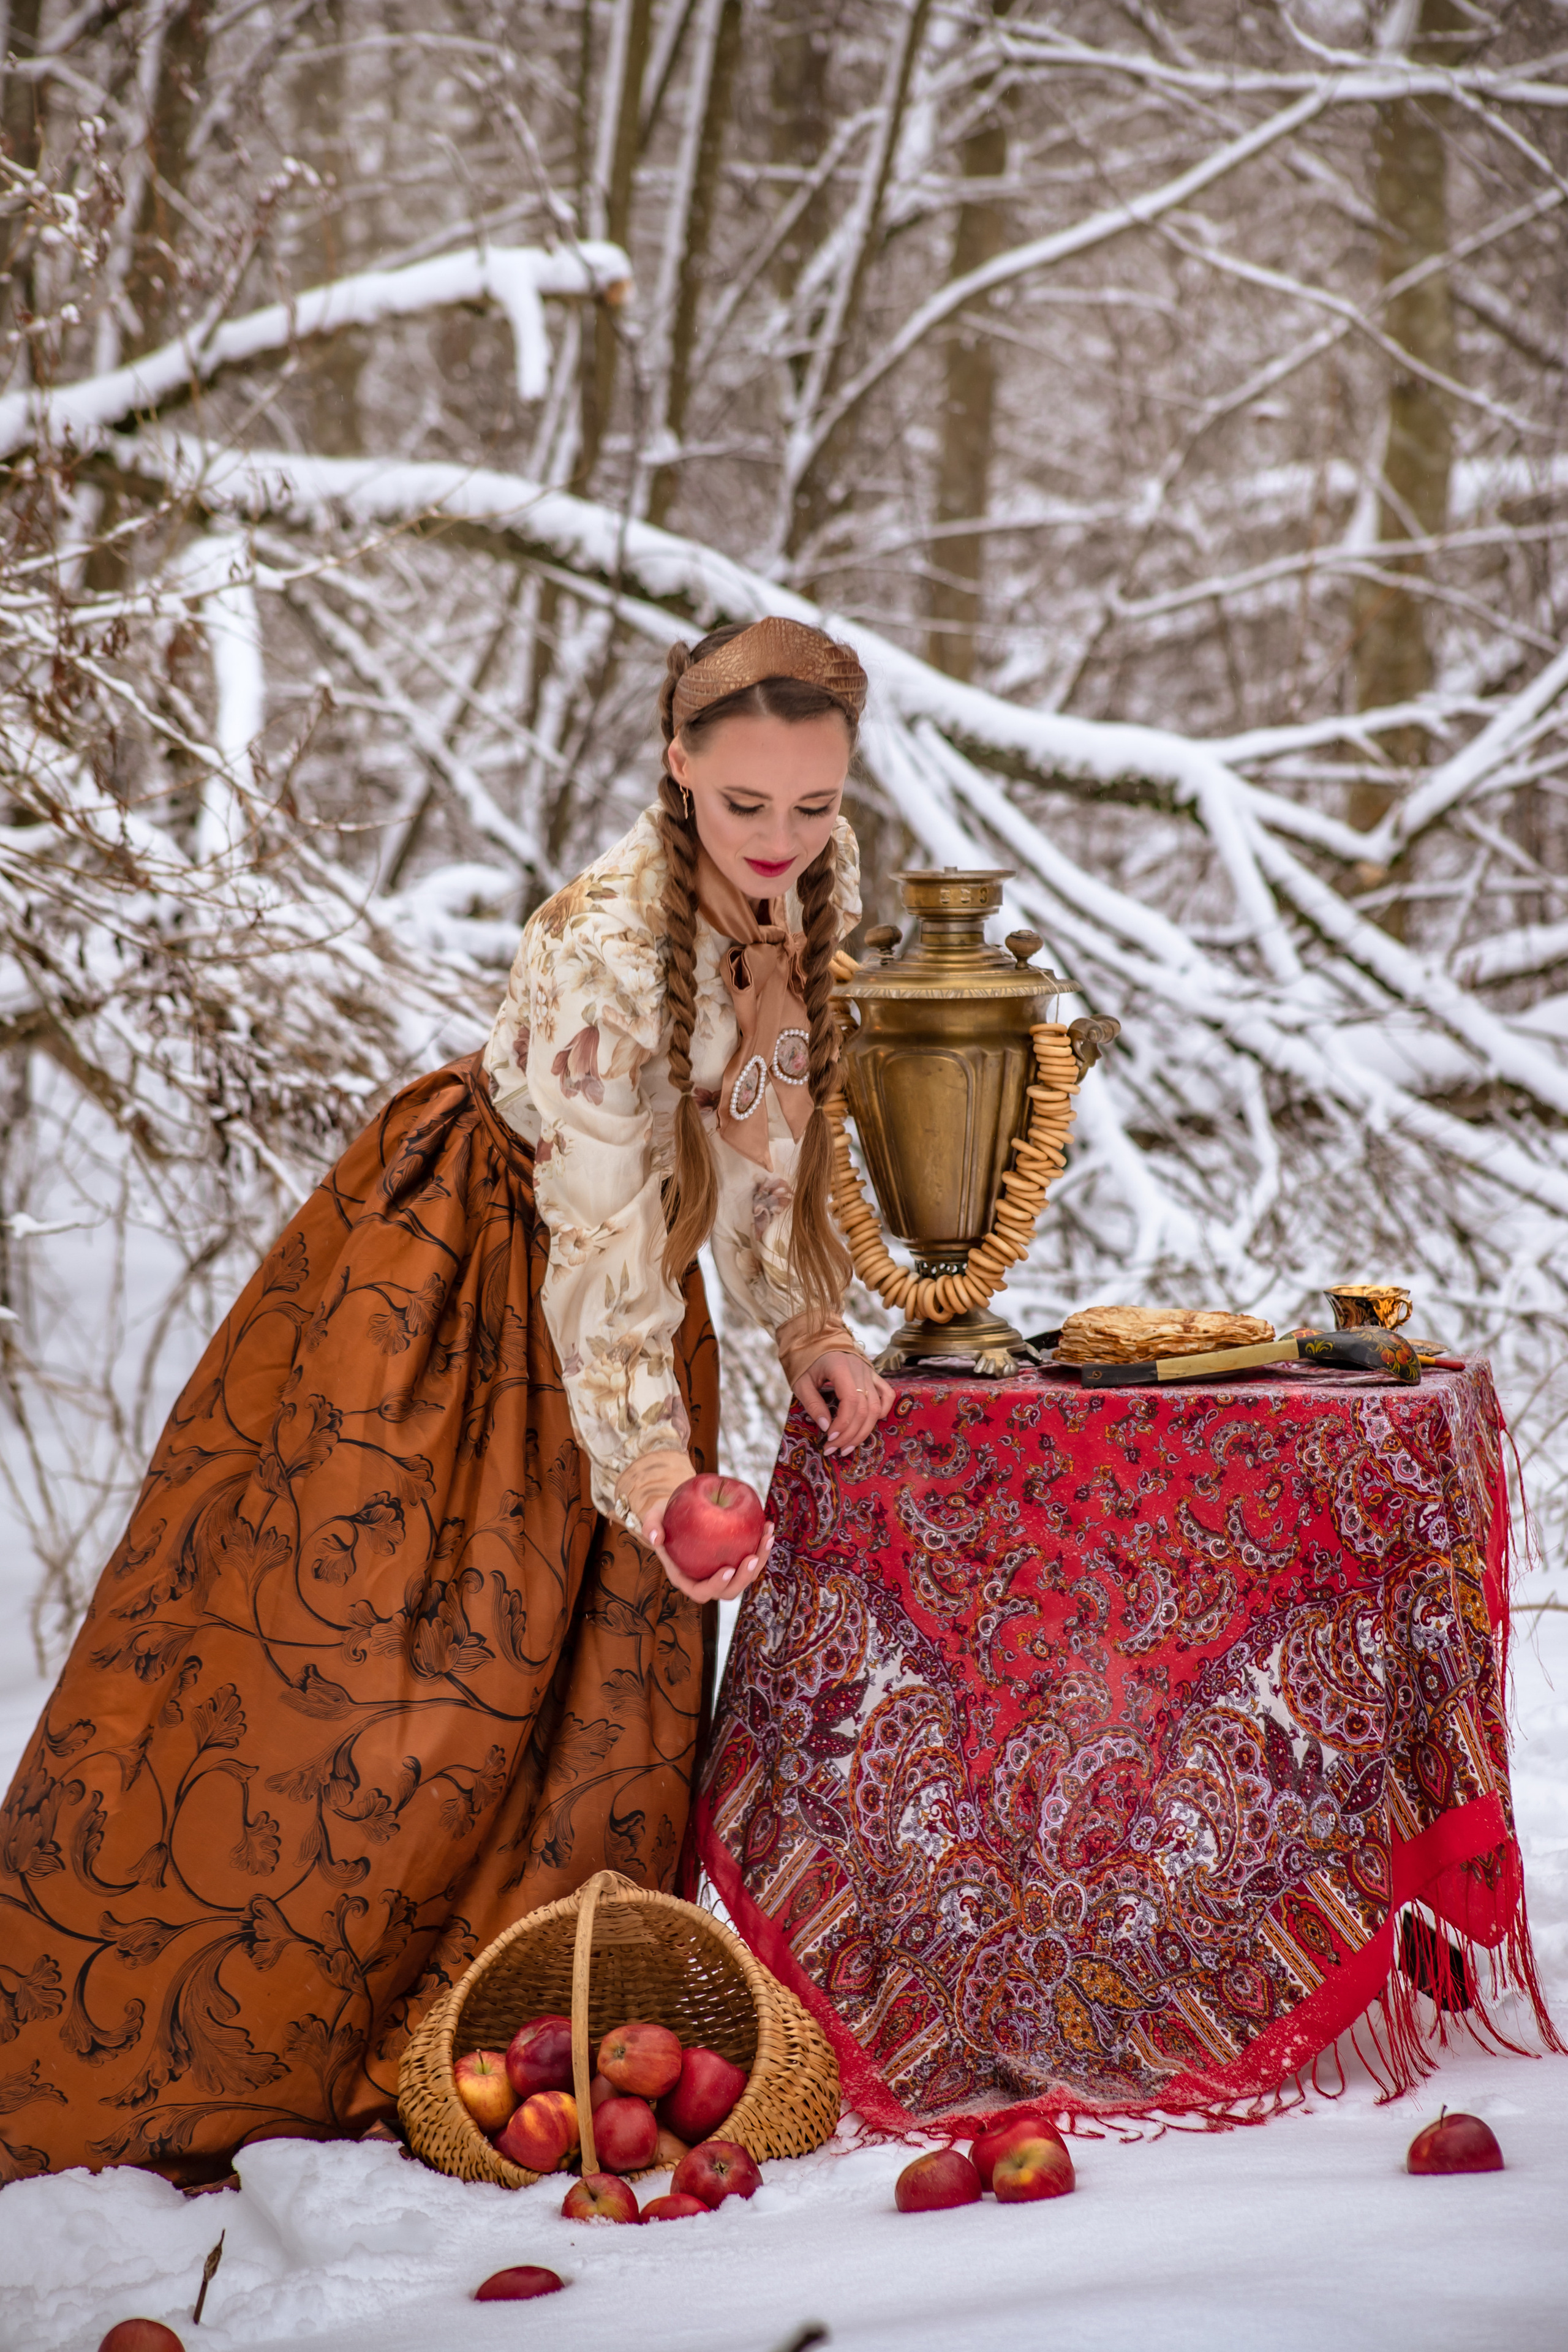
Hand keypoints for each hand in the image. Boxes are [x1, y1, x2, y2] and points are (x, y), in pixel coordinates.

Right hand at [642, 1509, 775, 1603]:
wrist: (680, 1513)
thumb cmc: (665, 1517)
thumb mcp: (653, 1517)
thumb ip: (651, 1526)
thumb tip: (654, 1537)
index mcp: (686, 1578)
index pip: (701, 1591)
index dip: (716, 1585)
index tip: (727, 1568)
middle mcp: (706, 1580)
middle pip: (728, 1591)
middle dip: (744, 1578)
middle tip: (752, 1557)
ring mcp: (723, 1572)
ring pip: (745, 1577)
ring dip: (759, 1561)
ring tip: (767, 1537)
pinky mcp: (735, 1560)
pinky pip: (751, 1559)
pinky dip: (761, 1546)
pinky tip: (766, 1526)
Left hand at [794, 1350, 894, 1457]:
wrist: (816, 1338)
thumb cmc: (806, 1360)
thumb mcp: (801, 1382)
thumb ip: (812, 1403)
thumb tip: (825, 1427)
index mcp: (841, 1368)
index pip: (850, 1402)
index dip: (843, 1424)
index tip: (830, 1438)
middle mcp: (860, 1370)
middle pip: (864, 1409)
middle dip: (851, 1434)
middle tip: (835, 1449)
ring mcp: (869, 1372)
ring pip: (876, 1407)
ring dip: (864, 1430)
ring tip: (848, 1446)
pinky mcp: (873, 1374)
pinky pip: (887, 1394)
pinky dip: (883, 1410)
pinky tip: (871, 1424)